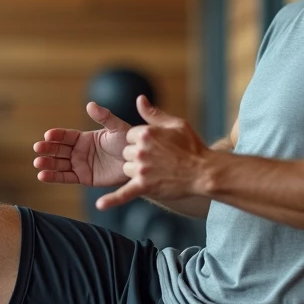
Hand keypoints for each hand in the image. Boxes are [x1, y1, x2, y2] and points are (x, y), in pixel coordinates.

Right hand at [33, 102, 132, 186]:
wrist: (136, 163)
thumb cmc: (128, 143)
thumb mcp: (116, 128)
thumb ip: (104, 117)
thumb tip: (90, 105)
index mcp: (84, 138)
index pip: (66, 136)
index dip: (56, 135)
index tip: (48, 135)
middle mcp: (79, 151)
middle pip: (59, 149)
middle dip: (47, 149)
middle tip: (37, 148)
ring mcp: (80, 164)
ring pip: (59, 164)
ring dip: (47, 163)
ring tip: (37, 163)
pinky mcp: (83, 178)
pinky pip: (66, 177)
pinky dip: (54, 177)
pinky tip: (42, 176)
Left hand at [96, 95, 210, 209]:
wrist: (203, 171)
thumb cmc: (192, 146)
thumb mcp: (175, 124)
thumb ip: (153, 113)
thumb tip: (139, 99)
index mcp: (146, 133)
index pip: (130, 136)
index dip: (141, 141)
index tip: (155, 146)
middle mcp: (140, 150)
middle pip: (127, 153)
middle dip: (139, 156)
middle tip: (159, 159)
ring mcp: (141, 169)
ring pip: (126, 169)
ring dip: (137, 171)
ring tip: (157, 171)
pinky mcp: (144, 186)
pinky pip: (123, 194)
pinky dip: (112, 200)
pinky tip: (100, 205)